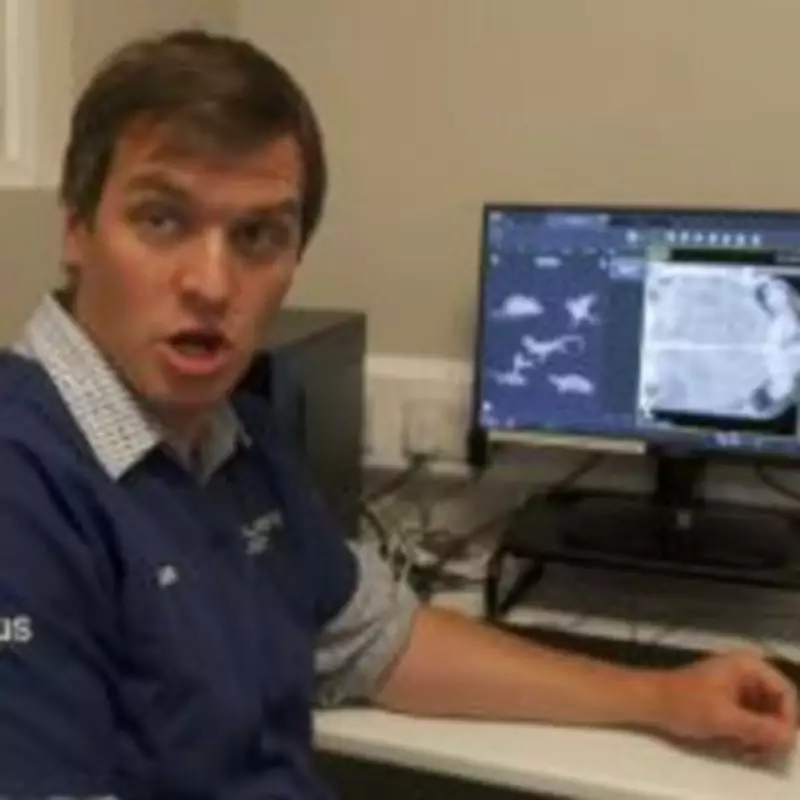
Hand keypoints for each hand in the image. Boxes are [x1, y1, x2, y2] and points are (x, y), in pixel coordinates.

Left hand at [651, 649, 796, 760]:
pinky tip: (739, 745)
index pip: (786, 692)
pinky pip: (750, 715)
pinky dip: (749, 731)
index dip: (787, 720)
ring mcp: (736, 683)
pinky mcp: (727, 696)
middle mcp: (746, 670)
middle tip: (762, 752)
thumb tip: (788, 737)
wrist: (650, 700)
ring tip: (749, 751)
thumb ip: (759, 728)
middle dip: (772, 729)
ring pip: (764, 712)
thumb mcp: (725, 718)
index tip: (778, 743)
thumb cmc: (685, 704)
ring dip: (761, 734)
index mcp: (748, 665)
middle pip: (777, 703)